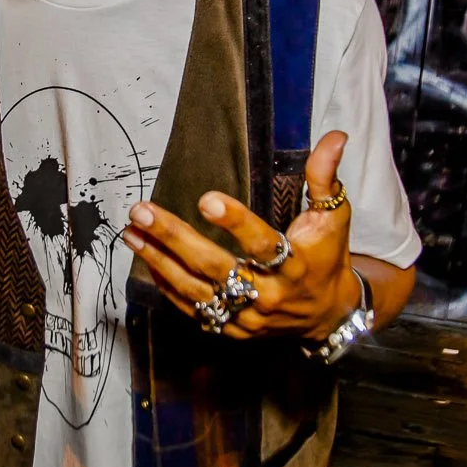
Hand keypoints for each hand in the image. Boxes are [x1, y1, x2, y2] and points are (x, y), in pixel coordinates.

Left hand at [122, 131, 360, 340]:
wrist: (327, 315)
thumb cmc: (326, 257)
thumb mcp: (334, 218)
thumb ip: (325, 178)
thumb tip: (335, 137)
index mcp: (294, 265)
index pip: (262, 244)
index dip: (236, 223)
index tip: (206, 199)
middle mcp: (268, 294)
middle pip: (215, 267)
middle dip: (175, 239)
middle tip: (142, 211)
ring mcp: (247, 316)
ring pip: (195, 290)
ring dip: (158, 260)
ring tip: (131, 231)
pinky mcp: (233, 329)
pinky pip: (193, 309)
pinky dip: (167, 285)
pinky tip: (146, 258)